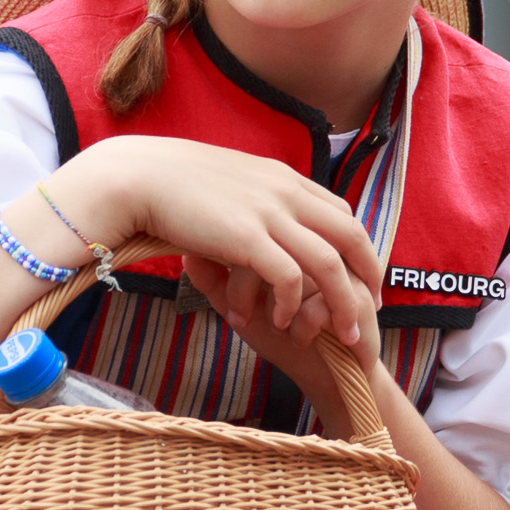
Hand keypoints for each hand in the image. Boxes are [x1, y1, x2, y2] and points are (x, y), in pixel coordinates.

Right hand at [55, 135, 381, 349]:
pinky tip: (286, 323)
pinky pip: (288, 277)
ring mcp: (268, 213)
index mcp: (285, 178)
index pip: (343, 214)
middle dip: (368, 277)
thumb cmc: (173, 183)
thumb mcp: (230, 182)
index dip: (360, 249)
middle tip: (371, 312)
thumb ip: (256, 198)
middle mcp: (286, 192)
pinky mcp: (246, 237)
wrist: (137, 175)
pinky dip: (294, 304)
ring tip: (346, 335)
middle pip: (351, 237)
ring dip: (344, 303)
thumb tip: (264, 220)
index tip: (363, 279)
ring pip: (329, 263)